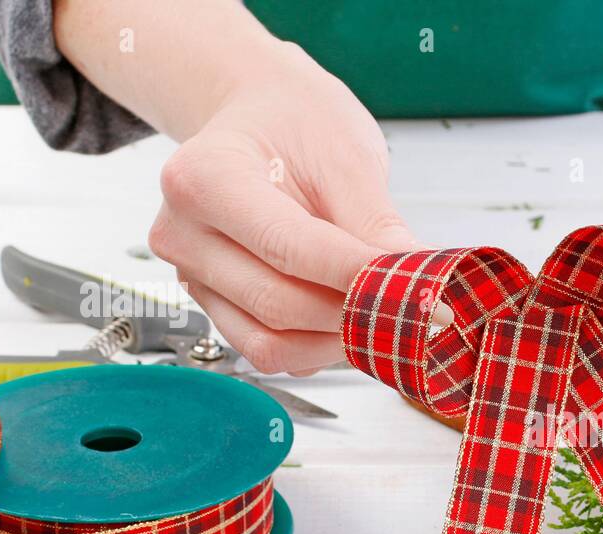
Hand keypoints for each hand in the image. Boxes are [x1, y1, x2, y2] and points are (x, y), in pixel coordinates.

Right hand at [146, 44, 418, 373]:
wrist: (260, 116)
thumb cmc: (295, 123)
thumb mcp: (346, 155)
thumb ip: (376, 225)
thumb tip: (412, 282)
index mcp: (204, 177)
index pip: (290, 248)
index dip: (359, 277)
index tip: (418, 291)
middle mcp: (184, 233)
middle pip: (278, 304)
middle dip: (354, 313)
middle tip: (412, 307)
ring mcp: (193, 275)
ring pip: (271, 344)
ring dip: (336, 340)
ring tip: (381, 310)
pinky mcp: (213, 305)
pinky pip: (268, 349)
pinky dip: (317, 346)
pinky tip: (348, 316)